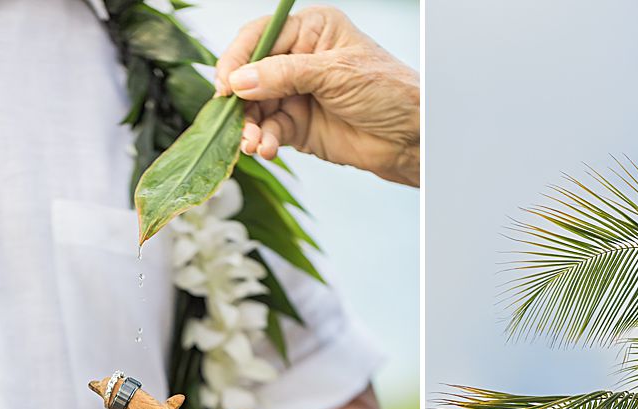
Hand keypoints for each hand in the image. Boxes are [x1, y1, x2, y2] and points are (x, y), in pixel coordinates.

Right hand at [215, 5, 419, 186]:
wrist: (412, 137)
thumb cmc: (387, 92)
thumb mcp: (335, 74)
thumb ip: (285, 75)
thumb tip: (240, 81)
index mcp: (311, 31)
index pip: (260, 38)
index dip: (238, 59)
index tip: (226, 85)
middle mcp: (299, 60)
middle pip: (251, 75)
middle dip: (240, 101)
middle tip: (233, 121)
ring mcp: (298, 94)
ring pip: (257, 107)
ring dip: (250, 126)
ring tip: (252, 143)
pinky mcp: (300, 126)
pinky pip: (271, 131)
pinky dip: (265, 140)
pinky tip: (266, 149)